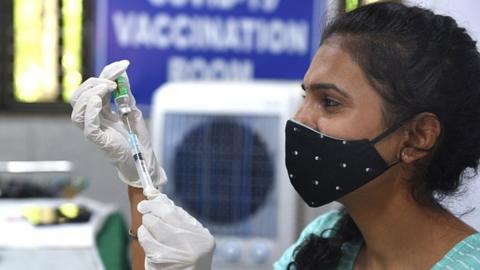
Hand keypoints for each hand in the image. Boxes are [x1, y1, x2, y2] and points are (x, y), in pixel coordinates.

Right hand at [70, 60, 166, 187]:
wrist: (144, 160)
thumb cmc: (137, 139)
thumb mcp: (132, 111)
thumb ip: (126, 95)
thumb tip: (124, 74)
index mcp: (100, 111)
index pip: (93, 88)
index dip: (105, 74)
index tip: (122, 65)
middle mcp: (93, 119)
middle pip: (79, 96)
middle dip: (94, 82)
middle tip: (114, 81)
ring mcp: (93, 130)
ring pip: (77, 109)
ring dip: (91, 93)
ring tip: (108, 88)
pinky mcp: (98, 140)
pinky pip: (87, 124)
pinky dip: (90, 110)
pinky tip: (99, 100)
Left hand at [137, 194, 215, 269]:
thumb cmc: (193, 253)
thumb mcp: (195, 234)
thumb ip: (180, 216)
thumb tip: (156, 196)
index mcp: (201, 238)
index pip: (170, 213)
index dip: (155, 204)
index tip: (147, 199)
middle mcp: (186, 249)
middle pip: (156, 222)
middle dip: (148, 214)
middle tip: (147, 213)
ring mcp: (170, 259)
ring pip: (146, 234)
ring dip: (145, 227)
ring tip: (149, 228)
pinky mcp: (158, 267)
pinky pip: (145, 246)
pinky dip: (144, 238)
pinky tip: (148, 238)